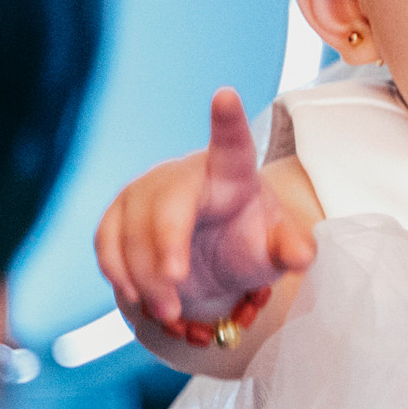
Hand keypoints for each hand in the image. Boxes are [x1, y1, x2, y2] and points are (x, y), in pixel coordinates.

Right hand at [97, 87, 314, 336]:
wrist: (211, 252)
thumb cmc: (248, 239)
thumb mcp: (275, 247)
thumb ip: (290, 250)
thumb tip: (300, 256)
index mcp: (232, 172)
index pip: (232, 143)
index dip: (227, 120)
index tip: (226, 95)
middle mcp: (184, 173)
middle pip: (167, 205)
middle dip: (165, 250)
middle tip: (174, 294)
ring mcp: (146, 190)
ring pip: (132, 232)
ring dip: (145, 279)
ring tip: (169, 312)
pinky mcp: (118, 213)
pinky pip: (107, 241)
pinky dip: (119, 273)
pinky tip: (138, 297)